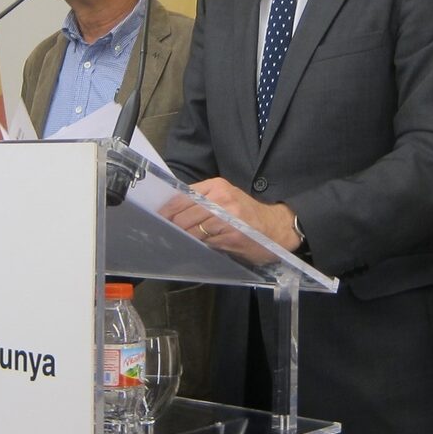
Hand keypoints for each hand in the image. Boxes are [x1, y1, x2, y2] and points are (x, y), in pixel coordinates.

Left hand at [163, 178, 298, 263]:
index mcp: (217, 186)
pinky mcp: (232, 234)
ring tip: (174, 242)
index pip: (182, 196)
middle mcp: (221, 198)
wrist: (277, 227)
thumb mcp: (226, 199)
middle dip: (171, 227)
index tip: (156, 218)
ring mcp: (227, 216)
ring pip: (192, 229)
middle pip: (183, 214)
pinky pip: (205, 241)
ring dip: (182, 237)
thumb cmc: (248, 215)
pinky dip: (197, 245)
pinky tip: (194, 247)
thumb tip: (172, 213)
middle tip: (161, 235)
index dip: (166, 209)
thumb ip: (203, 202)